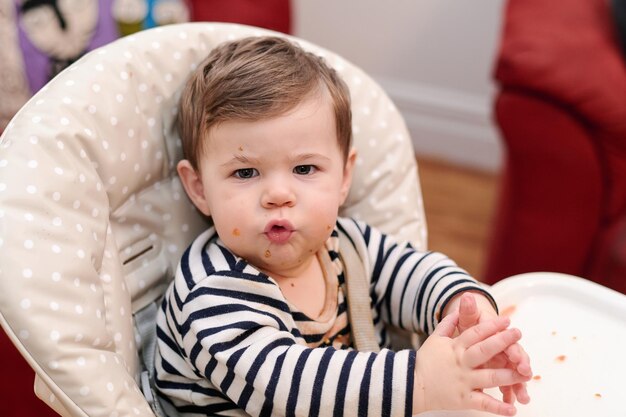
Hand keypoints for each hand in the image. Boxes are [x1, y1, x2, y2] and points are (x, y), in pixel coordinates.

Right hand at [412, 313, 529, 415]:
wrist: (411, 385)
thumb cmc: (425, 362)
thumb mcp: (434, 339)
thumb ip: (446, 324)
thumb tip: (456, 310)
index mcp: (455, 347)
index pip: (476, 333)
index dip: (492, 326)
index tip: (507, 320)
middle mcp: (462, 363)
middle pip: (485, 350)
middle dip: (504, 341)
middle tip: (519, 334)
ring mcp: (464, 381)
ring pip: (490, 377)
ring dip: (510, 375)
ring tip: (526, 373)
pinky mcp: (464, 399)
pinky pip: (483, 402)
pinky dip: (498, 407)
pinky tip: (513, 409)